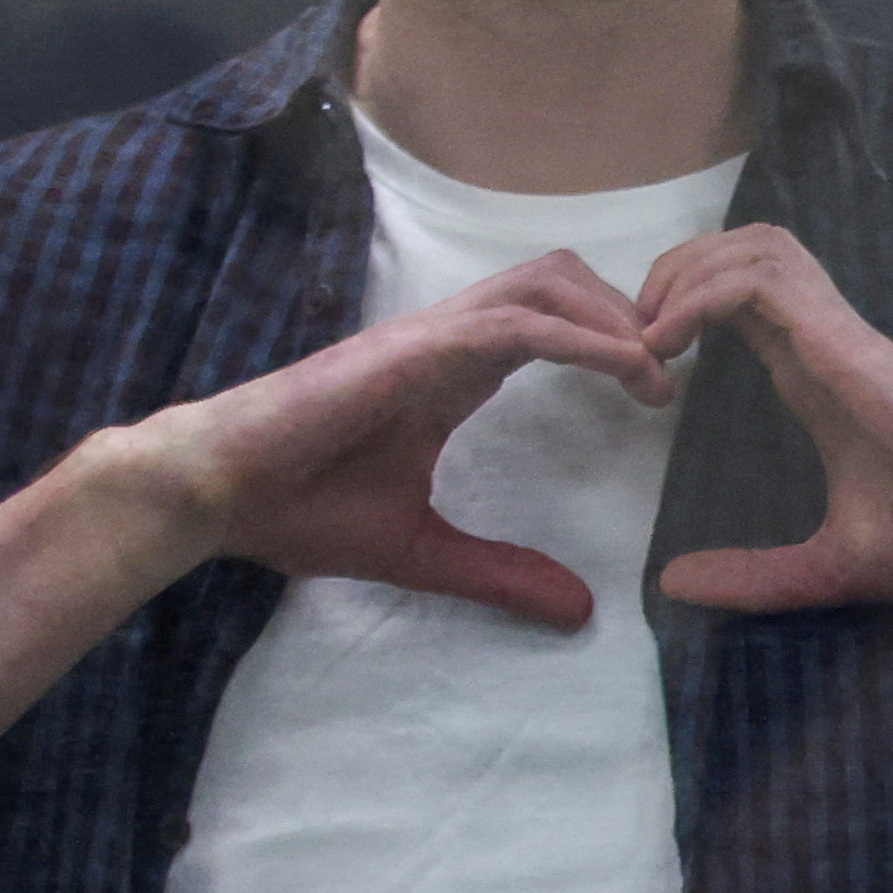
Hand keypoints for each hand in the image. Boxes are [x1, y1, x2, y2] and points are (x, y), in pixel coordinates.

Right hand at [131, 249, 671, 632]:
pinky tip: (626, 368)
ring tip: (662, 368)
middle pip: (562, 281)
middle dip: (630, 310)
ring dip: (615, 315)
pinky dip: (580, 337)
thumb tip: (581, 611)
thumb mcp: (423, 553)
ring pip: (547, 284)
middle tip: (677, 366)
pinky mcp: (412, 351)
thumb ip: (501, 576)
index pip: (551, 321)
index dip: (614, 339)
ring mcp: (428, 337)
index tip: (663, 386)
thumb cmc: (297, 510)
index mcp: (451, 373)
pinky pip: (514, 325)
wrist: (214, 495)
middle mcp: (447, 339)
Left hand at [630, 223, 892, 615]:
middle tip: (635, 332)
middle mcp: (823, 341)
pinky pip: (763, 282)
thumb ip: (752, 577)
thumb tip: (674, 584)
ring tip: (650, 328)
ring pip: (753, 246)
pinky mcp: (847, 342)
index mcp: (816, 375)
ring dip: (686, 271)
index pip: (744, 297)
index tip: (645, 363)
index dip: (684, 305)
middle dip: (675, 269)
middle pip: (742, 248)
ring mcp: (838, 335)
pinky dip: (703, 294)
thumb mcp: (823, 570)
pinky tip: (672, 340)